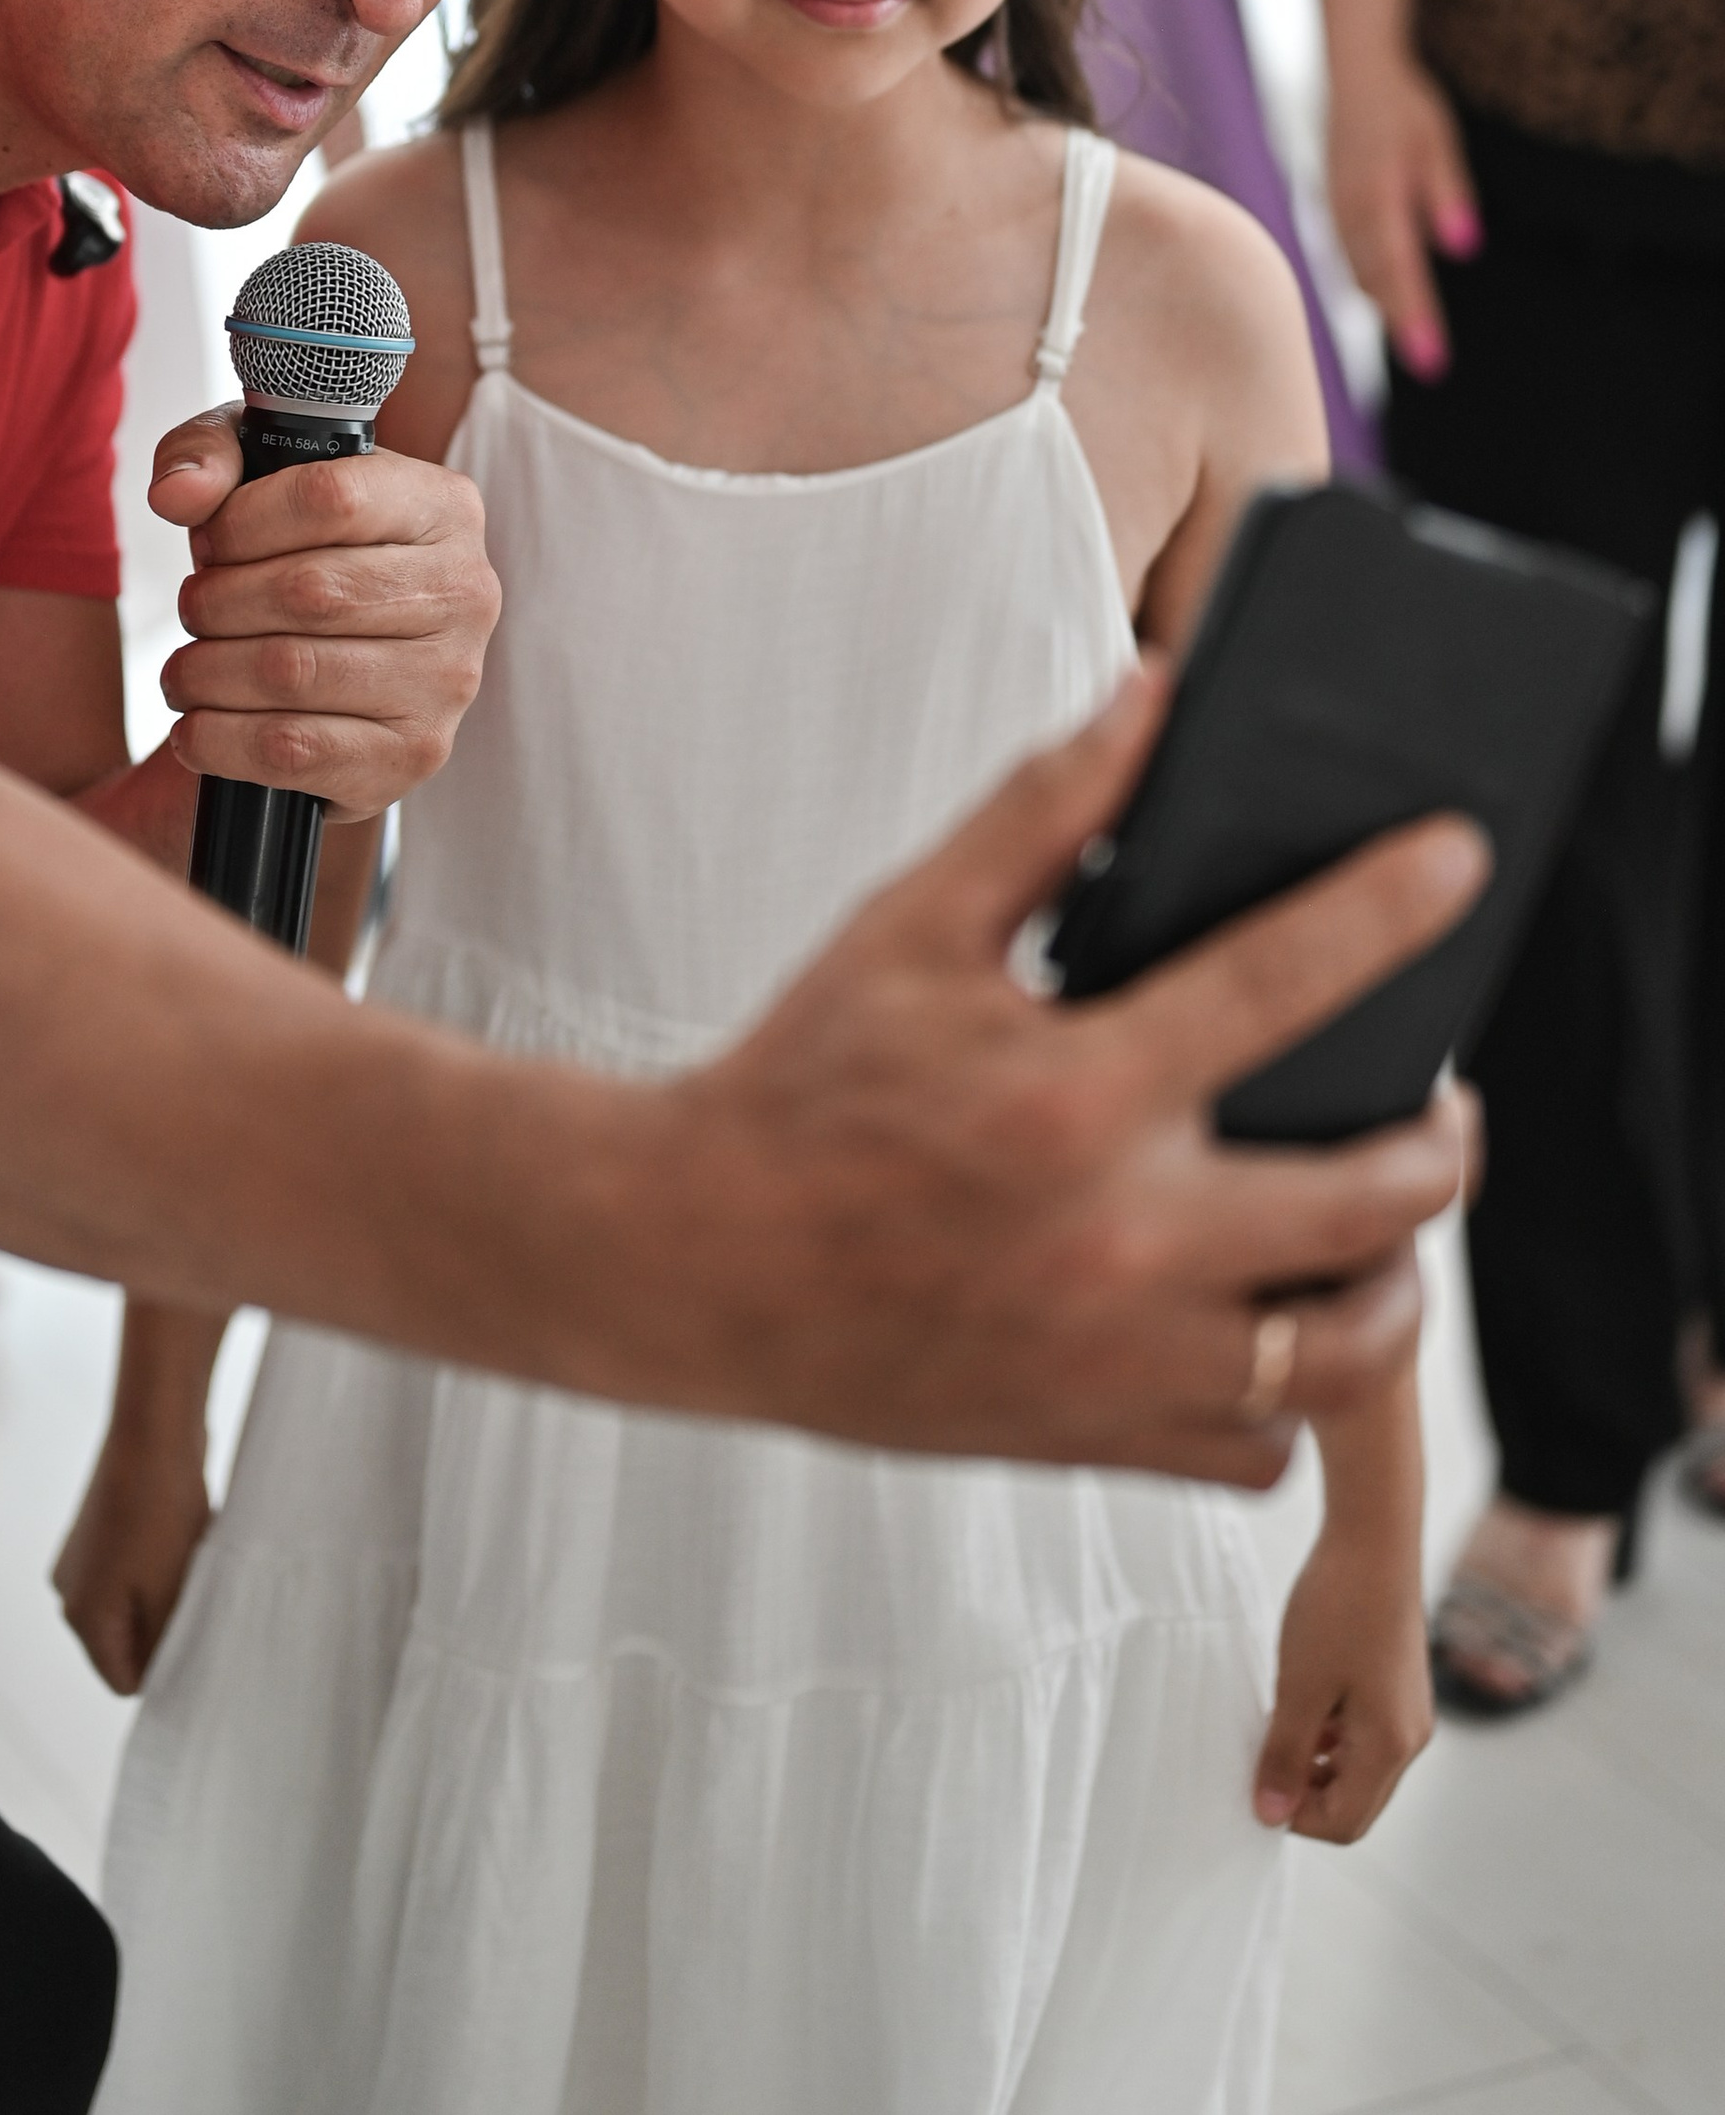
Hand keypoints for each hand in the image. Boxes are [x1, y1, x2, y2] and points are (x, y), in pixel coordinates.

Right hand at [54, 1425, 214, 1693]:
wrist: (153, 1429)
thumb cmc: (160, 1511)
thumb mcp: (168, 1594)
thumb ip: (159, 1646)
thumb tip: (156, 1675)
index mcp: (82, 1617)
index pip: (123, 1679)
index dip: (163, 1668)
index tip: (193, 1637)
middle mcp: (70, 1591)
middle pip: (125, 1641)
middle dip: (163, 1626)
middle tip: (193, 1593)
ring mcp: (81, 1558)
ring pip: (132, 1603)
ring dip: (165, 1591)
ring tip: (188, 1559)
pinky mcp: (98, 1530)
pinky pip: (132, 1569)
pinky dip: (159, 1563)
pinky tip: (182, 1535)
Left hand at [149, 409, 499, 822]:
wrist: (333, 677)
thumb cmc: (296, 561)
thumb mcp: (252, 483)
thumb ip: (205, 455)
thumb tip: (178, 494)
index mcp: (443, 507)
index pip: (332, 497)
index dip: (243, 521)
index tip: (209, 542)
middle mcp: (465, 593)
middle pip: (308, 590)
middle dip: (218, 602)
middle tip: (193, 609)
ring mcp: (447, 682)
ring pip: (291, 672)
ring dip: (208, 672)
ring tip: (186, 668)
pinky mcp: (412, 756)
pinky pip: (293, 749)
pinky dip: (220, 737)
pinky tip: (198, 724)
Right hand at [638, 671, 1482, 1476]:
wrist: (691, 1261)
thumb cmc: (802, 1080)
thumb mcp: (909, 923)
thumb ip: (1041, 812)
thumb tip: (1151, 696)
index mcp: (1074, 1093)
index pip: (1279, 979)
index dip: (1386, 908)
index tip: (1456, 864)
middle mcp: (1119, 1235)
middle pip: (1373, 1201)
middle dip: (1440, 1144)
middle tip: (1437, 1106)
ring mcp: (1117, 1353)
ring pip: (1346, 1353)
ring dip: (1393, 1285)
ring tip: (1377, 1228)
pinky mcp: (1094, 1435)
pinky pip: (1263, 1449)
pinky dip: (1286, 1396)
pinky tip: (1261, 1324)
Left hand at [1254, 1522, 1433, 1839]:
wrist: (1375, 1537)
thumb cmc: (1338, 1607)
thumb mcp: (1299, 1686)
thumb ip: (1284, 1754)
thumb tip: (1270, 1814)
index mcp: (1390, 1746)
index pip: (1346, 1822)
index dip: (1296, 1817)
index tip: (1255, 1786)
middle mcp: (1410, 1738)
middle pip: (1356, 1800)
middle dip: (1306, 1793)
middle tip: (1260, 1760)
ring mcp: (1409, 1711)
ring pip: (1358, 1766)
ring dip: (1315, 1763)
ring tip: (1272, 1728)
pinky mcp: (1399, 1686)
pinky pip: (1364, 1733)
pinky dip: (1329, 1734)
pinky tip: (1296, 1703)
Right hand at [1321, 42, 1479, 382]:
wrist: (1353, 70)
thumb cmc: (1403, 104)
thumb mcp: (1436, 137)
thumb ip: (1447, 191)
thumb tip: (1464, 248)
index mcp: (1377, 190)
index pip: (1397, 264)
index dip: (1413, 312)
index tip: (1431, 356)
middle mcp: (1349, 207)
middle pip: (1374, 277)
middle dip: (1401, 320)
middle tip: (1430, 366)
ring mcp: (1334, 208)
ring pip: (1356, 269)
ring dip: (1383, 305)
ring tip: (1414, 342)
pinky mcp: (1330, 207)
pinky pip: (1347, 255)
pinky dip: (1366, 281)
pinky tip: (1382, 300)